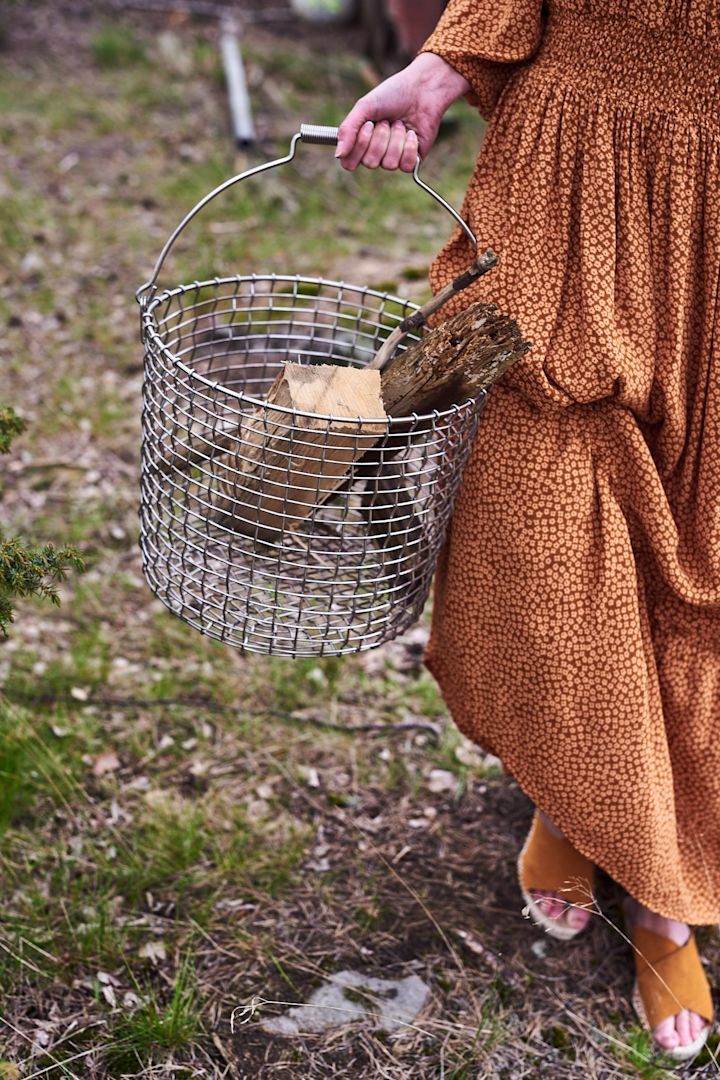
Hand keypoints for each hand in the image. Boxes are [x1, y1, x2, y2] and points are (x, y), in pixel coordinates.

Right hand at [336, 52, 469, 171]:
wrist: (422, 88)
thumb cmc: (392, 94)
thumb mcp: (365, 107)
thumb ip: (348, 129)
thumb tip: (338, 155)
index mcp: (360, 142)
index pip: (349, 163)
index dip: (359, 146)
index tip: (368, 125)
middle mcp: (375, 153)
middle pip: (370, 163)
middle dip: (380, 138)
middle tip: (387, 120)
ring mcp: (394, 158)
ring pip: (389, 164)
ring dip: (395, 139)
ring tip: (401, 123)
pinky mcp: (412, 159)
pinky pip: (405, 166)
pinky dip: (409, 146)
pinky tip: (412, 133)